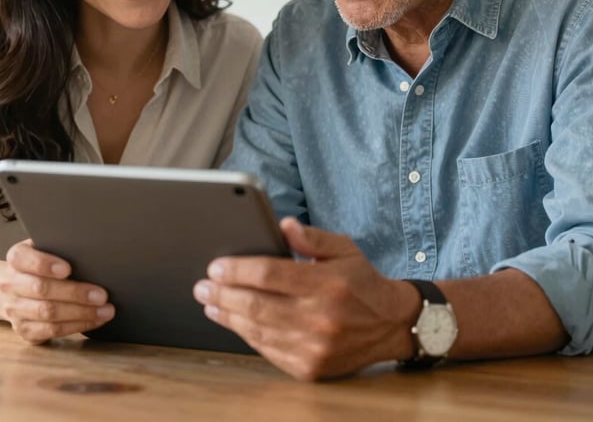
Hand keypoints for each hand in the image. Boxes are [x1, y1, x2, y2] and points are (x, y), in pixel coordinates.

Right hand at [0, 239, 114, 342]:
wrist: (15, 286)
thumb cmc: (41, 262)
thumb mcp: (46, 246)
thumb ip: (62, 246)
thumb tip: (92, 249)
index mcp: (16, 257)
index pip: (24, 259)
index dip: (45, 264)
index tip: (68, 269)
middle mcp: (10, 284)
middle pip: (42, 289)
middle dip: (75, 293)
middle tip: (102, 295)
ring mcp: (15, 310)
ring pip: (48, 314)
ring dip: (81, 313)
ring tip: (105, 310)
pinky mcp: (24, 330)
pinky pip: (51, 331)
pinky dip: (76, 326)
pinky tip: (95, 320)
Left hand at [193, 218, 417, 379]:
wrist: (391, 325)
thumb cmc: (361, 281)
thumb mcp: (343, 248)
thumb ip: (312, 237)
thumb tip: (283, 225)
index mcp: (326, 283)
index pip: (269, 274)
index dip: (237, 270)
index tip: (215, 267)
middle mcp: (319, 317)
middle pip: (257, 304)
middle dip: (222, 294)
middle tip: (201, 286)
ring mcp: (314, 347)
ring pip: (258, 330)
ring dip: (228, 316)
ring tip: (210, 304)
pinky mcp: (311, 368)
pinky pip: (269, 350)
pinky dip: (247, 336)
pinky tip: (234, 322)